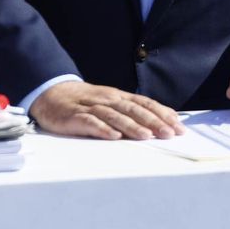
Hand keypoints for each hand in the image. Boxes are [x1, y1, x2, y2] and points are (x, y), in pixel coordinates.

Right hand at [27, 81, 182, 140]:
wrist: (51, 92)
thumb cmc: (84, 102)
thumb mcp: (109, 103)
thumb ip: (129, 112)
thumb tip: (157, 124)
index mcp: (118, 97)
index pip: (144, 103)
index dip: (162, 114)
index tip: (178, 126)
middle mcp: (108, 99)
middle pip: (134, 109)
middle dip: (153, 122)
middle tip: (169, 133)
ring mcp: (91, 107)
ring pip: (115, 115)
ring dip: (132, 126)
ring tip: (147, 136)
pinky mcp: (74, 116)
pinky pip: (90, 122)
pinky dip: (102, 129)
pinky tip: (113, 136)